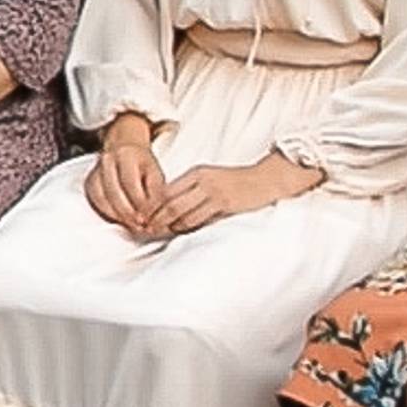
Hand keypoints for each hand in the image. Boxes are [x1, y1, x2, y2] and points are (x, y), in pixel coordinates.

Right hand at [83, 116, 171, 235]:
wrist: (124, 149)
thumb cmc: (142, 162)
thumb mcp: (156, 172)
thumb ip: (156, 191)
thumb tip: (156, 213)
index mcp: (126, 155)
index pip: (131, 184)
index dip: (141, 204)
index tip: (150, 217)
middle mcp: (108, 161)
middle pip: (114, 192)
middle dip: (129, 213)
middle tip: (140, 225)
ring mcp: (96, 171)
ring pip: (102, 198)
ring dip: (118, 215)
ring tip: (131, 225)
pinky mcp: (90, 181)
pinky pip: (95, 200)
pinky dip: (107, 212)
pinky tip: (119, 219)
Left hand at [140, 154, 325, 239]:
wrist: (267, 179)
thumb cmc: (237, 183)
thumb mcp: (211, 180)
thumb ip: (192, 190)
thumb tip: (169, 207)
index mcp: (196, 173)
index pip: (165, 190)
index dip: (151, 205)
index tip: (140, 217)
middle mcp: (201, 181)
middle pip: (169, 202)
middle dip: (153, 217)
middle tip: (143, 229)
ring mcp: (213, 192)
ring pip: (181, 211)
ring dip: (167, 225)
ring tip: (156, 233)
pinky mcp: (224, 203)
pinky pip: (199, 218)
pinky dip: (185, 227)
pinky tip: (178, 233)